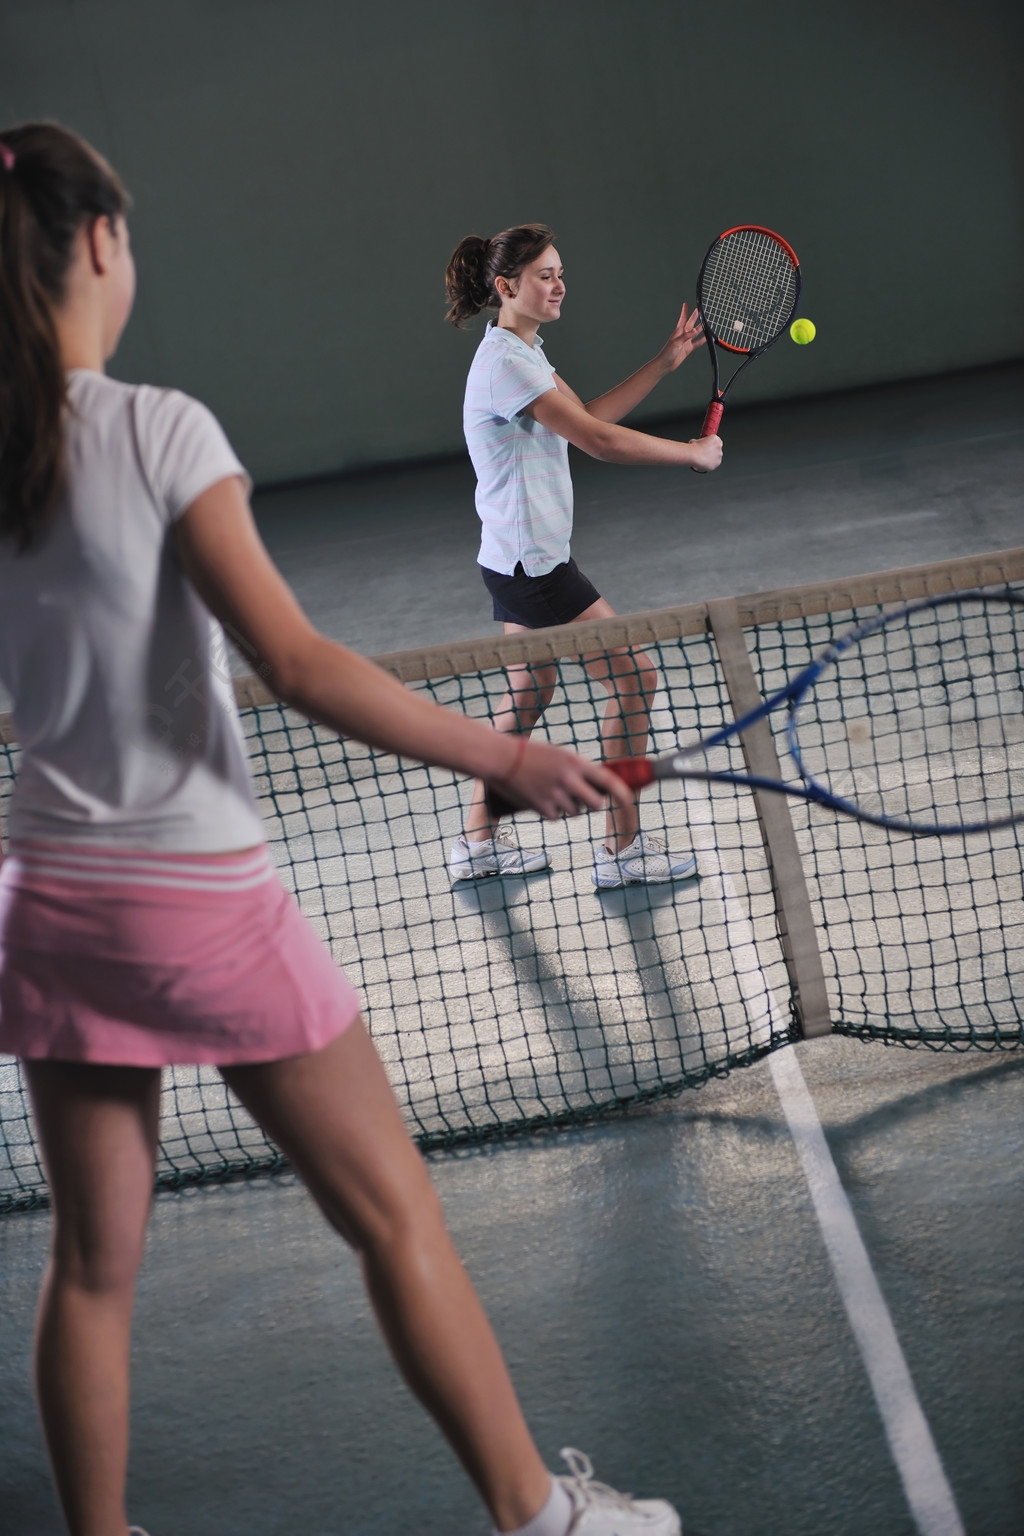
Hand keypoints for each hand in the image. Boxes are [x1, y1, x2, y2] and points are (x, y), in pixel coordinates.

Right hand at [486, 739, 632, 820]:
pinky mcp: (542, 807)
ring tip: (552, 793)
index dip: (623, 793)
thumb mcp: (559, 755)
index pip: (609, 780)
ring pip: (574, 812)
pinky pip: (555, 817)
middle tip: (584, 800)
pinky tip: (539, 797)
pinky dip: (550, 811)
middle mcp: (569, 780)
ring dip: (568, 808)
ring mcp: (556, 795)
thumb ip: (577, 769)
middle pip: (595, 804)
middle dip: (592, 805)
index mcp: (576, 763)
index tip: (630, 802)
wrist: (502, 759)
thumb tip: (595, 785)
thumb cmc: (530, 754)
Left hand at [656, 301, 705, 373]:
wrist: (665, 364)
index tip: (685, 304)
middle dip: (694, 317)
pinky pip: (696, 343)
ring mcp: (685, 342)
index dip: (684, 312)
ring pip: (695, 333)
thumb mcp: (677, 343)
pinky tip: (706, 338)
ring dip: (700, 328)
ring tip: (706, 323)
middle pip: (690, 324)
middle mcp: (682, 335)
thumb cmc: (667, 353)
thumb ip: (686, 336)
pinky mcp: (687, 349)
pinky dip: (701, 341)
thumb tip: (694, 331)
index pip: (682, 319)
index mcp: (678, 332)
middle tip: (699, 310)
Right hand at [687, 434, 722, 472]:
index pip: (717, 441)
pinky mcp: (717, 463)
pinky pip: (715, 464)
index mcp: (715, 439)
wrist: (693, 456)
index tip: (708, 446)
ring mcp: (719, 455)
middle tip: (705, 453)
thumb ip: (699, 442)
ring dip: (712, 458)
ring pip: (716, 457)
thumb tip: (696, 444)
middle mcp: (719, 446)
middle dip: (712, 451)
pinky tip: (704, 463)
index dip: (712, 444)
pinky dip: (710, 464)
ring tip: (703, 459)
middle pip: (717, 449)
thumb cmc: (694, 447)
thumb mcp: (695, 440)